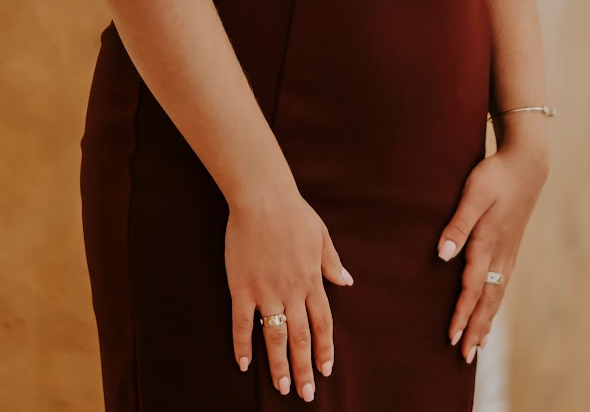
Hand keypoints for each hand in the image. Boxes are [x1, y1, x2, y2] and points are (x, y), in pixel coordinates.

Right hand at [225, 177, 353, 398]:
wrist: (263, 197)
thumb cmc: (293, 212)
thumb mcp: (321, 235)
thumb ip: (332, 262)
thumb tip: (347, 281)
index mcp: (312, 279)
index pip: (322, 322)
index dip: (325, 348)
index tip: (326, 370)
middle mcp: (291, 290)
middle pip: (301, 337)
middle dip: (304, 368)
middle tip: (305, 393)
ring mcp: (266, 291)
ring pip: (274, 336)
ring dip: (278, 364)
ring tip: (281, 387)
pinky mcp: (242, 287)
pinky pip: (241, 323)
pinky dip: (242, 345)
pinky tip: (244, 363)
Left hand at [436, 140, 549, 363]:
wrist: (526, 164)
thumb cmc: (495, 176)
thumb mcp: (473, 194)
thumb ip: (458, 225)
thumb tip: (442, 256)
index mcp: (488, 244)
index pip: (472, 287)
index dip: (461, 313)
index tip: (452, 337)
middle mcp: (500, 255)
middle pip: (487, 300)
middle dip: (475, 328)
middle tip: (465, 356)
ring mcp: (508, 253)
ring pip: (496, 296)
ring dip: (486, 321)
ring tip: (478, 346)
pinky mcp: (510, 248)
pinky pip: (502, 285)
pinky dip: (495, 305)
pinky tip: (491, 312)